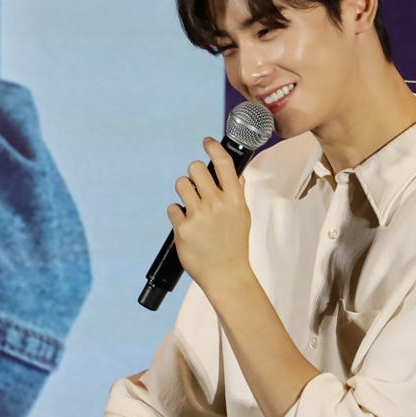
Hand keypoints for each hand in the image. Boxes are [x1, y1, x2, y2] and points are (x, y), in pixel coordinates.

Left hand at [168, 138, 253, 294]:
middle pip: (195, 168)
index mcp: (234, 199)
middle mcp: (217, 203)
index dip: (213, 148)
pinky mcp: (183, 228)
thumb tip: (235, 174)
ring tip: (190, 205)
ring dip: (183, 192)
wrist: (226, 274)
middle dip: (193, 174)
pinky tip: (187, 225)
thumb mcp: (243, 216)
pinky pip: (173, 208)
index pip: (223, 163)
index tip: (206, 142)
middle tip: (196, 186)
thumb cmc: (234, 245)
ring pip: (181, 184)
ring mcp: (199, 215)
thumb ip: (237, 193)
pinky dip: (178, 215)